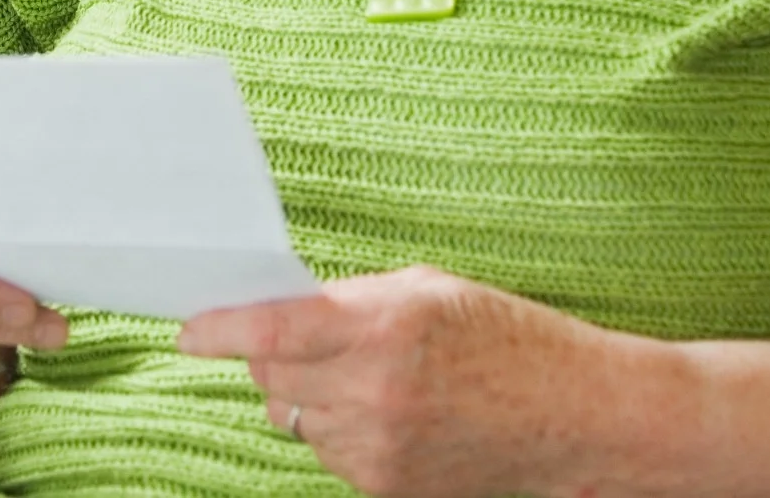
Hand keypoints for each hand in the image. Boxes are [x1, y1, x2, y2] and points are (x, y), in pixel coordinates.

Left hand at [177, 265, 640, 497]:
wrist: (579, 417)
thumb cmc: (508, 339)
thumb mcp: (428, 292)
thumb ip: (350, 301)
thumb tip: (280, 313)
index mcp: (384, 326)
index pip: (271, 332)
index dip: (218, 330)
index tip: (190, 331)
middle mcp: (374, 391)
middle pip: (270, 377)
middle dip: (272, 356)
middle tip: (311, 342)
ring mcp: (378, 448)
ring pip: (294, 418)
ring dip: (310, 396)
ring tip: (374, 380)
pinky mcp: (386, 488)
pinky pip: (328, 453)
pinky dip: (342, 431)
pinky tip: (393, 416)